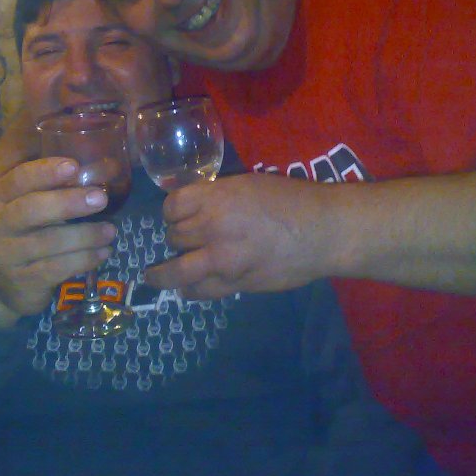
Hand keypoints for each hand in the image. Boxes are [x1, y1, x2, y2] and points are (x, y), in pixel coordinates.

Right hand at [0, 157, 115, 318]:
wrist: (4, 283)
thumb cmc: (29, 231)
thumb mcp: (35, 205)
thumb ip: (61, 186)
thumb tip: (109, 167)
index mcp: (3, 197)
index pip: (19, 179)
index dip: (45, 172)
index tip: (73, 166)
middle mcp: (0, 223)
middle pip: (30, 210)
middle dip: (67, 203)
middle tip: (100, 198)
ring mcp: (9, 254)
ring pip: (48, 242)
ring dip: (85, 235)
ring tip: (110, 230)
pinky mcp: (24, 280)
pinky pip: (56, 269)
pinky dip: (83, 259)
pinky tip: (103, 252)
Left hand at [145, 173, 332, 298]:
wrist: (322, 231)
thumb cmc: (291, 200)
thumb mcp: (249, 185)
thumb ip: (219, 195)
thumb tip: (198, 207)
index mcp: (216, 198)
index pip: (172, 206)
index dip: (172, 211)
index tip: (176, 215)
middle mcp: (212, 227)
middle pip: (174, 235)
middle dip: (176, 237)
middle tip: (183, 240)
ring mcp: (221, 259)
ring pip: (176, 269)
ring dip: (163, 273)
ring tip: (153, 276)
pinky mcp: (234, 284)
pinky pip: (198, 290)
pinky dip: (188, 290)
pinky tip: (186, 289)